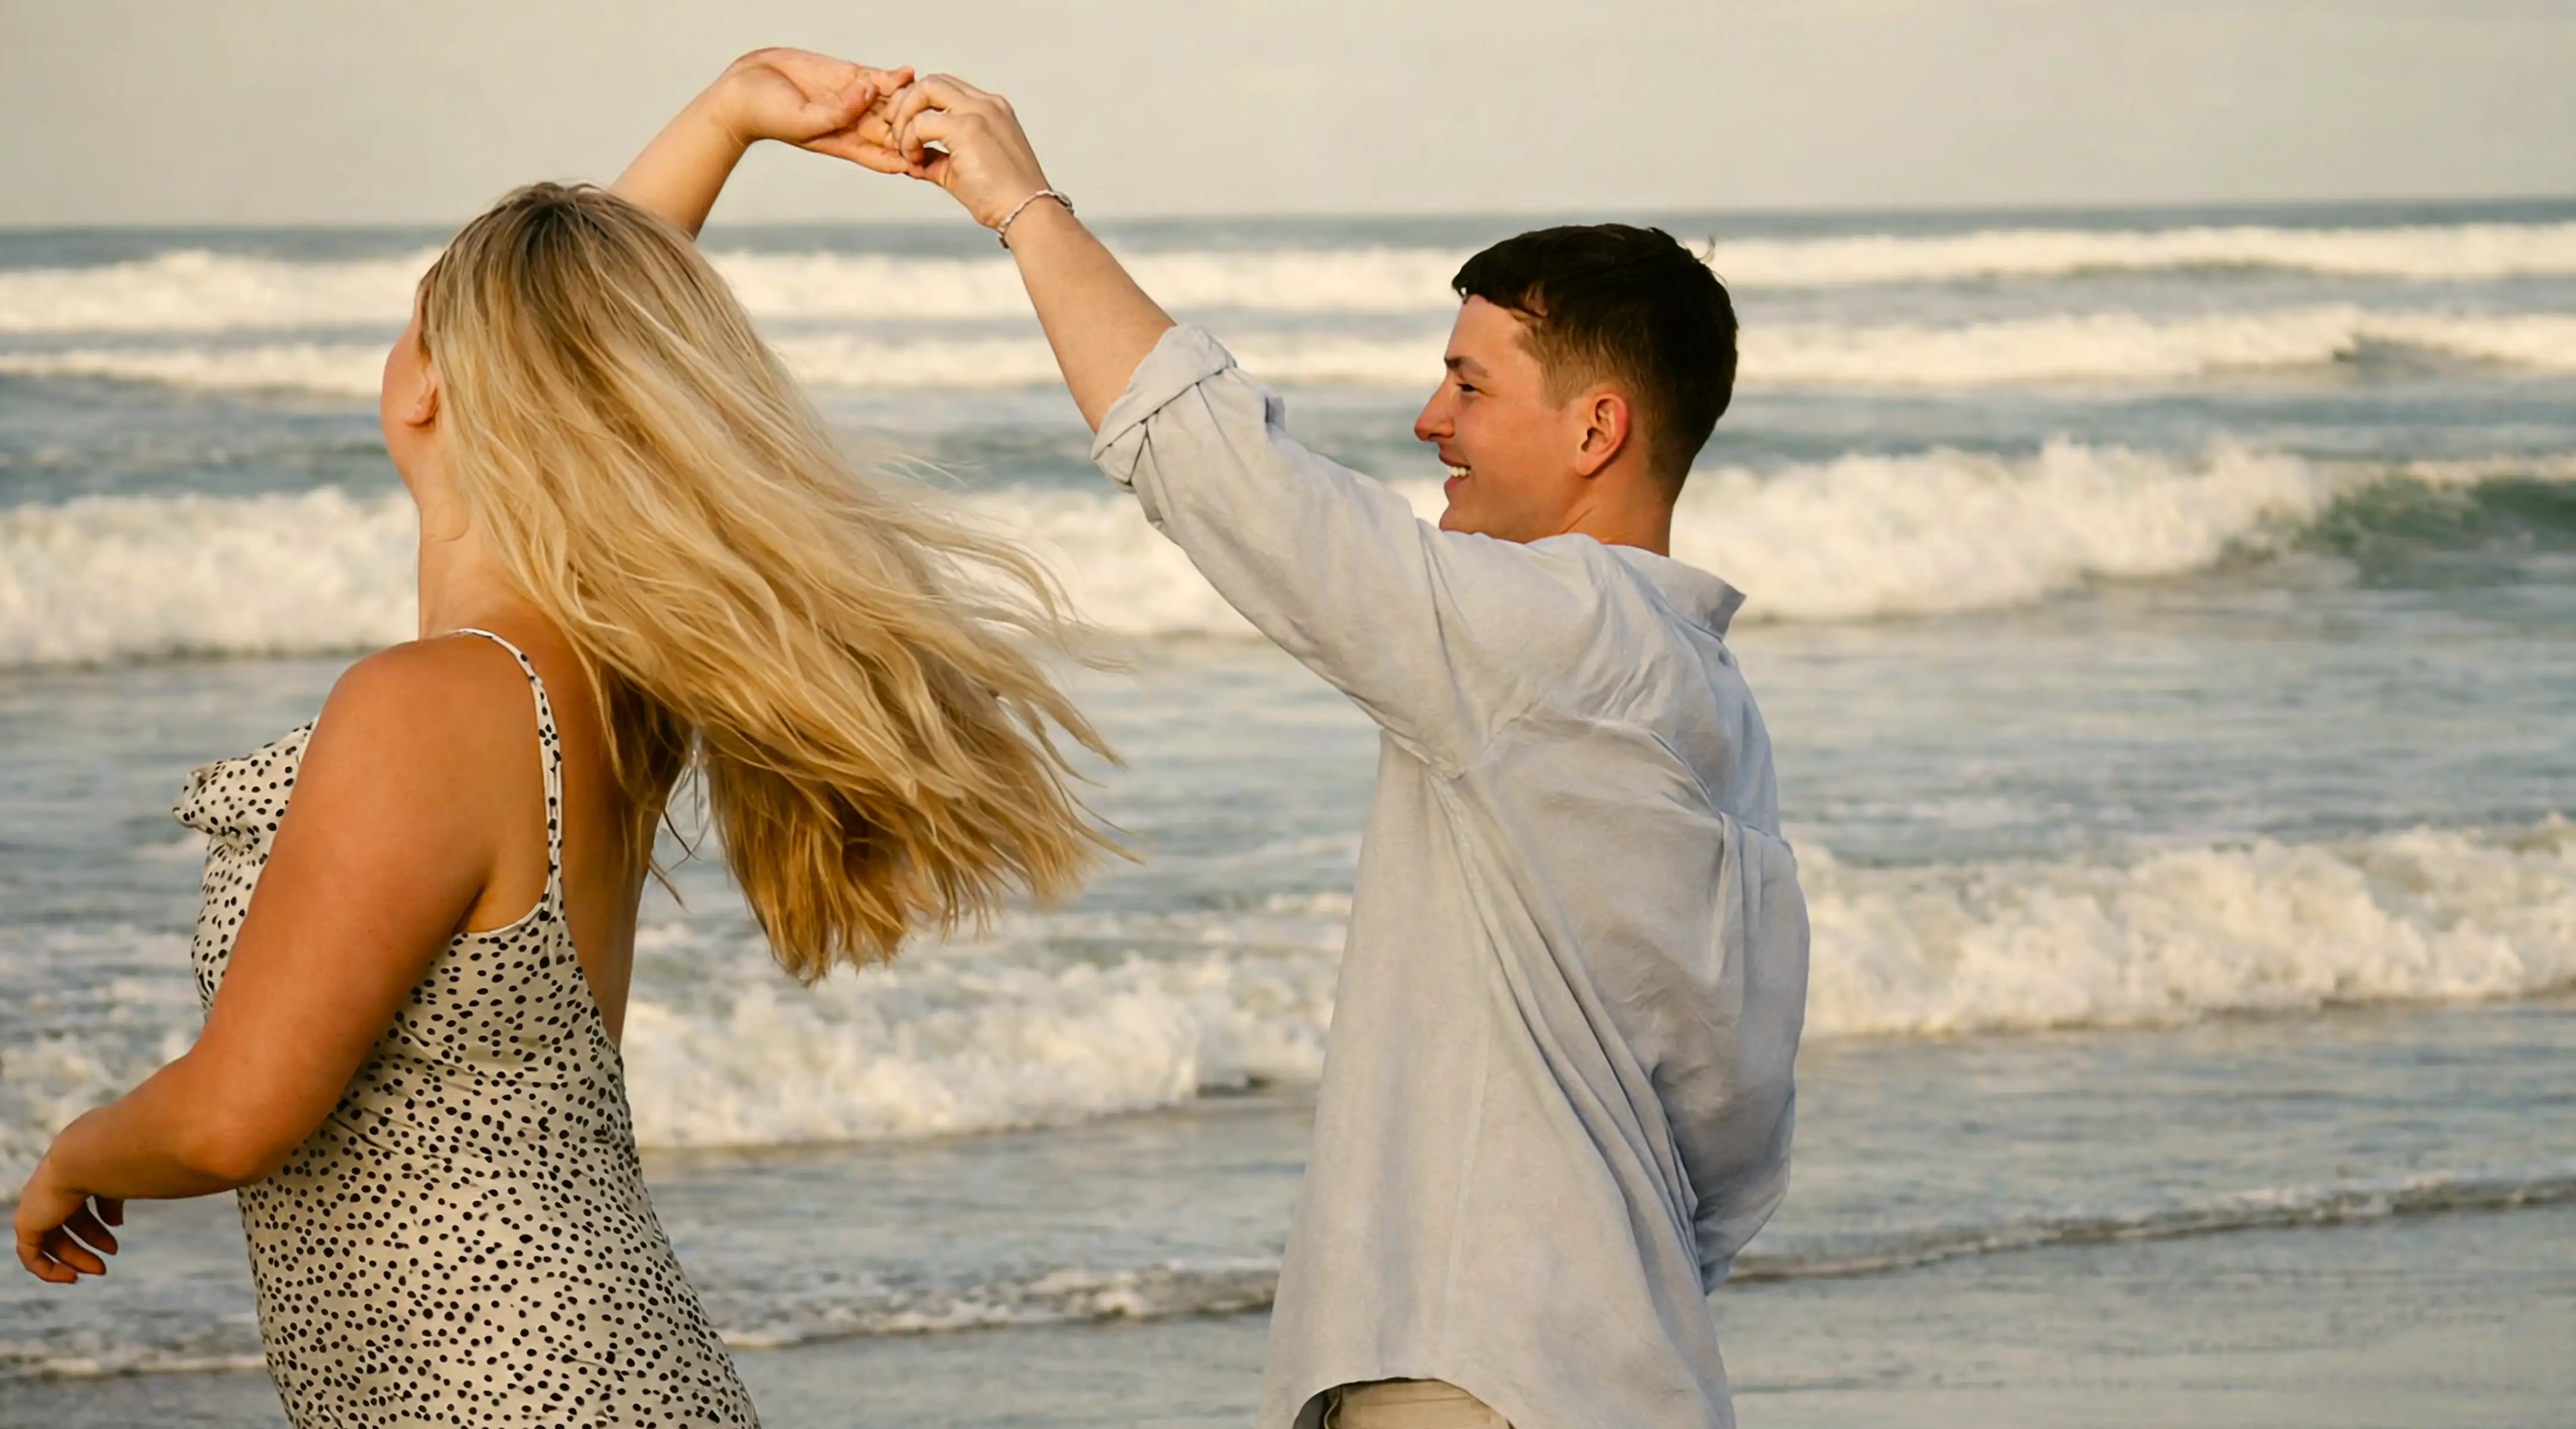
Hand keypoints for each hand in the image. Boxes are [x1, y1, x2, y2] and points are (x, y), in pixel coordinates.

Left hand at [14, 1152, 120, 1283]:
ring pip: (50, 1241)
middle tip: (106, 1263)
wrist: (87, 1159)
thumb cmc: (109, 1164)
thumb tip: (115, 1223)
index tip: (115, 1235)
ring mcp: (35, 1207)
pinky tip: (71, 1276)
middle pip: (65, 1225)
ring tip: (98, 1270)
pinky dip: (48, 1269)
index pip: (78, 1205)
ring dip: (75, 1258)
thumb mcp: (115, 1185)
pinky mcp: (26, 1223)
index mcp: (68, 1176)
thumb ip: (112, 1204)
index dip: (96, 1225)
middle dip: (87, 1245)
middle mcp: (47, 1191)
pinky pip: (30, 1254)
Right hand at [706, 48, 915, 175]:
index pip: (886, 157)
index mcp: (846, 145)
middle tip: (932, 121)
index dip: (907, 158)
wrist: (746, 85)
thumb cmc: (768, 113)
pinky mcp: (847, 74)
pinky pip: (878, 77)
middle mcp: (855, 124)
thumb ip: (837, 111)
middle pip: (896, 130)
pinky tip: (908, 72)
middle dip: (915, 129)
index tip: (925, 158)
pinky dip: (894, 76)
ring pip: (892, 103)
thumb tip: (868, 92)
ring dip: (909, 101)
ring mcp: (853, 98)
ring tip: (924, 95)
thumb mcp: (804, 120)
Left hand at [888, 75, 1055, 228]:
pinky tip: (916, 161)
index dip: (919, 105)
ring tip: (907, 150)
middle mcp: (986, 104)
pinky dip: (910, 140)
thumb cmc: (1002, 198)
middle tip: (897, 134)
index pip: (945, 89)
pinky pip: (922, 122)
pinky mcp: (968, 129)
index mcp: (990, 109)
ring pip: (926, 89)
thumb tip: (913, 160)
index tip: (907, 130)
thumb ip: (938, 158)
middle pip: (933, 81)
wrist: (1026, 213)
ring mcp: (978, 112)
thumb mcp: (964, 171)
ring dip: (906, 117)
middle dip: (906, 104)